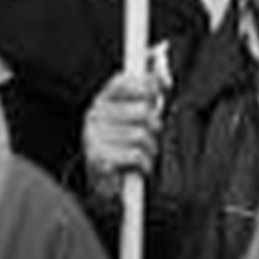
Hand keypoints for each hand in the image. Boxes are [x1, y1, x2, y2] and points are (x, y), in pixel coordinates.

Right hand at [83, 71, 164, 199]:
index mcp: (103, 99)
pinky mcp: (98, 158)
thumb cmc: (124, 143)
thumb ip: (150, 92)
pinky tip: (138, 165)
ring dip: (150, 147)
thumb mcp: (136, 114)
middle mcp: (95, 114)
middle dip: (155, 125)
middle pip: (142, 110)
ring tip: (143, 151)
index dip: (147, 85)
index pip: (125, 81)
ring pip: (141, 134)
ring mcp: (94, 136)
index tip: (157, 93)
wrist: (103, 179)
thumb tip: (164, 79)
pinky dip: (145, 163)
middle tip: (151, 133)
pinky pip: (136, 155)